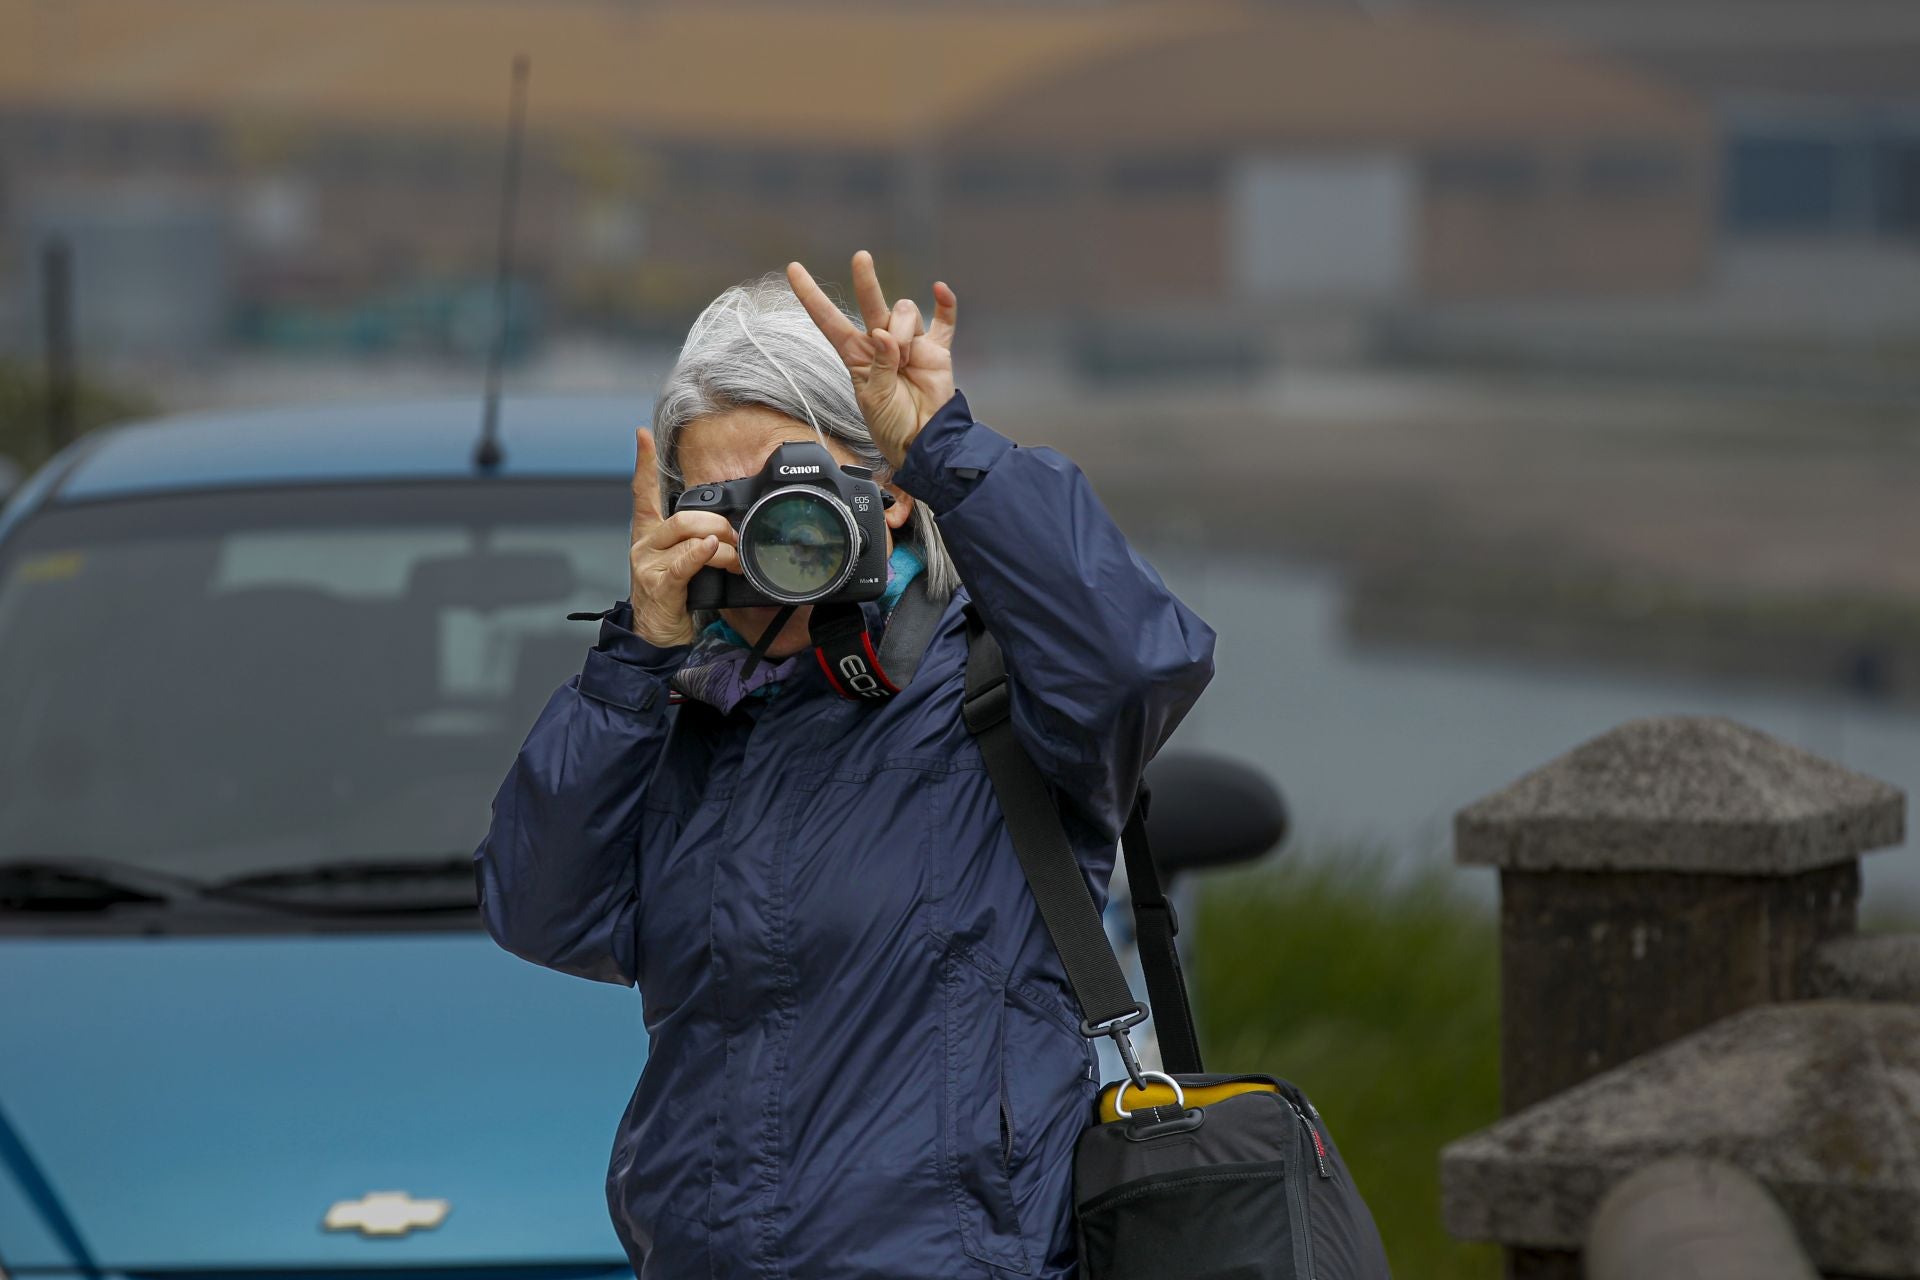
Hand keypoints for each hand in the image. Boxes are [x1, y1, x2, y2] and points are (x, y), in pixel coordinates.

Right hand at [627, 426, 741, 646]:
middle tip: (737, 539)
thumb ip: (696, 543)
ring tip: (736, 557)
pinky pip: (684, 561)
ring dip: (721, 542)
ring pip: (686, 534)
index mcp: (650, 536)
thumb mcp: (682, 566)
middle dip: (718, 523)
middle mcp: (645, 545)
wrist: (657, 640)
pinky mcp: (658, 585)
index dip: (643, 463)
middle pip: (682, 516)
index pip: (642, 493)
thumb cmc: (673, 600)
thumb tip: (725, 533)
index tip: (642, 435)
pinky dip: (702, 553)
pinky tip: (714, 551)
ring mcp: (648, 565)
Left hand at [787, 251, 956, 469]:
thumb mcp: (874, 399)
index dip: (811, 296)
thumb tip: (886, 334)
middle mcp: (881, 344)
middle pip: (870, 303)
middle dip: (865, 280)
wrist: (925, 442)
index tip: (793, 269)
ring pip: (904, 313)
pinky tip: (939, 289)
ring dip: (904, 333)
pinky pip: (943, 320)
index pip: (829, 320)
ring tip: (907, 363)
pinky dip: (945, 304)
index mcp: (857, 356)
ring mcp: (909, 344)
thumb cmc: (892, 426)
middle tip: (861, 258)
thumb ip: (879, 365)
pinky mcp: (936, 350)